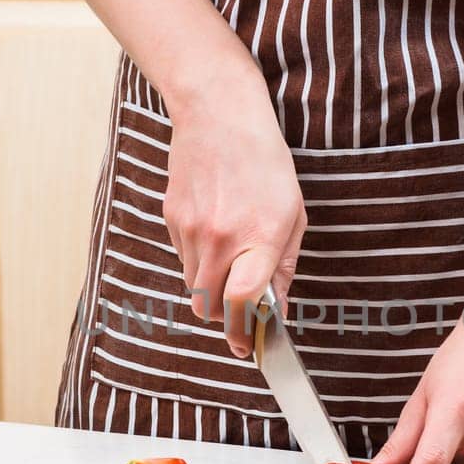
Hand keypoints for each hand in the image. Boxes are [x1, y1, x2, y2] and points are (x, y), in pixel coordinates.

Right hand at [163, 68, 306, 356]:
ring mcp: (190, 229)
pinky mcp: (171, 219)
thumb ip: (283, 266)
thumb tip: (277, 309)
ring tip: (233, 265)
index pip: (243, 302)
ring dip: (213, 291)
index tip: (249, 347)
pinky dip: (199, 263)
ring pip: (194, 287)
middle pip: (211, 306)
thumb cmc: (264, 163)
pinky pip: (183, 260)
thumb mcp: (293, 214)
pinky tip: (216, 236)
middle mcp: (220, 237)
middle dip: (227, 319)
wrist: (218, 115)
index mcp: (258, 235)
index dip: (245, 332)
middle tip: (244, 318)